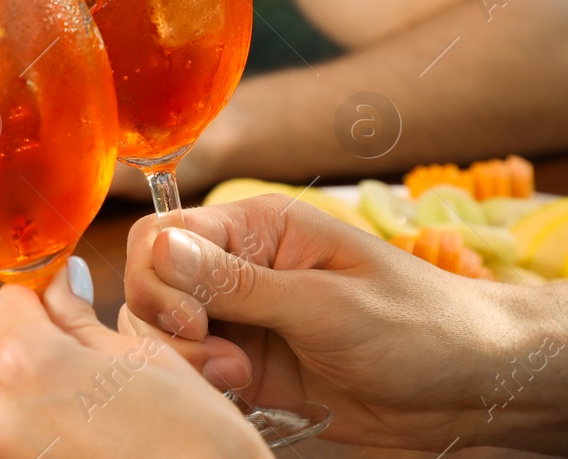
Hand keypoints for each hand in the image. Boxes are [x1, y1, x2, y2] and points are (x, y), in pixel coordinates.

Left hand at [0, 261, 265, 458]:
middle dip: (26, 336)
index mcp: (27, 363)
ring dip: (25, 380)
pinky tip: (82, 425)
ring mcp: (0, 454)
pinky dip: (31, 419)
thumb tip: (60, 283)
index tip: (67, 299)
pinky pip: (7, 431)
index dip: (41, 295)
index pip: (10, 299)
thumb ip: (81, 318)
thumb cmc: (194, 443)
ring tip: (87, 394)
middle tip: (80, 349)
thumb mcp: (142, 359)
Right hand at [122, 195, 516, 449]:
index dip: (158, 278)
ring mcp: (240, 321)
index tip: (189, 322)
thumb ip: (236, 282)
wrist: (473, 387)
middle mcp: (237, 268)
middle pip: (152, 287)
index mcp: (256, 228)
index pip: (164, 237)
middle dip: (170, 329)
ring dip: (187, 363)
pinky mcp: (248, 369)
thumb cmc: (417, 324)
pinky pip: (194, 373)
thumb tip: (159, 248)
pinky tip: (243, 395)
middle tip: (224, 361)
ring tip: (240, 379)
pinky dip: (202, 388)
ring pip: (163, 335)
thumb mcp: (325, 302)